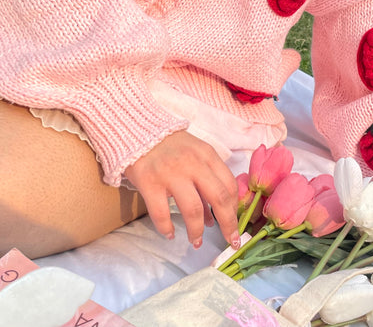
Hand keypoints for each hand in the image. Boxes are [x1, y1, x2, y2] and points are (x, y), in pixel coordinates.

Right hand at [124, 130, 239, 248]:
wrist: (138, 131)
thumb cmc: (171, 146)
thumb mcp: (195, 155)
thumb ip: (206, 181)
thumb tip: (215, 218)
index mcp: (207, 155)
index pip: (229, 185)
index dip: (234, 209)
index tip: (234, 224)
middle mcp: (192, 164)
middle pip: (218, 198)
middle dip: (227, 224)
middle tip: (229, 242)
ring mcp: (170, 173)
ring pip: (192, 210)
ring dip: (197, 231)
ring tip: (196, 241)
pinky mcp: (149, 183)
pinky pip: (161, 213)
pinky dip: (167, 228)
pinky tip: (170, 234)